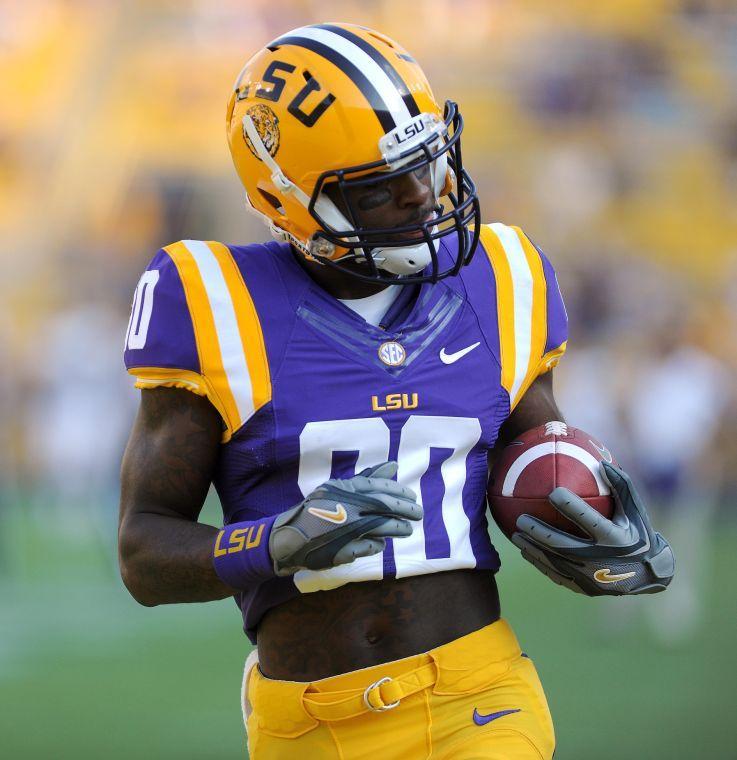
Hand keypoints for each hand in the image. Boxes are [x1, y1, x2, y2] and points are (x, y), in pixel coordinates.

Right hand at [269, 461, 421, 575]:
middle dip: (405, 509)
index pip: (379, 486)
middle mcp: (347, 507)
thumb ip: (367, 478)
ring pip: (382, 527)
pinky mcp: (343, 550)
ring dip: (398, 528)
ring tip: (407, 529)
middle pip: (385, 506)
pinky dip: (378, 544)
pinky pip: (370, 546)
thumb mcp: (338, 489)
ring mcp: (345, 530)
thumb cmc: (316, 510)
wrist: (289, 537)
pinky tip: (381, 542)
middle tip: (418, 513)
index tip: (412, 495)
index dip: (399, 491)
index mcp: (344, 489)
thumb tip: (395, 465)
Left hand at [511, 461, 674, 595]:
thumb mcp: (635, 510)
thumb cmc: (638, 533)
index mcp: (615, 540)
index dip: (572, 507)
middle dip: (541, 532)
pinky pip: (556, 575)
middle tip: (521, 518)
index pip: (590, 521)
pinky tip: (525, 550)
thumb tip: (602, 461)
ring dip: (533, 549)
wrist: (647, 574)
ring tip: (515, 534)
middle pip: (564, 545)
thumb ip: (621, 485)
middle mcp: (601, 560)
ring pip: (555, 562)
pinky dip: (539, 563)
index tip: (553, 492)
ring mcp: (590, 577)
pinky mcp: (582, 588)